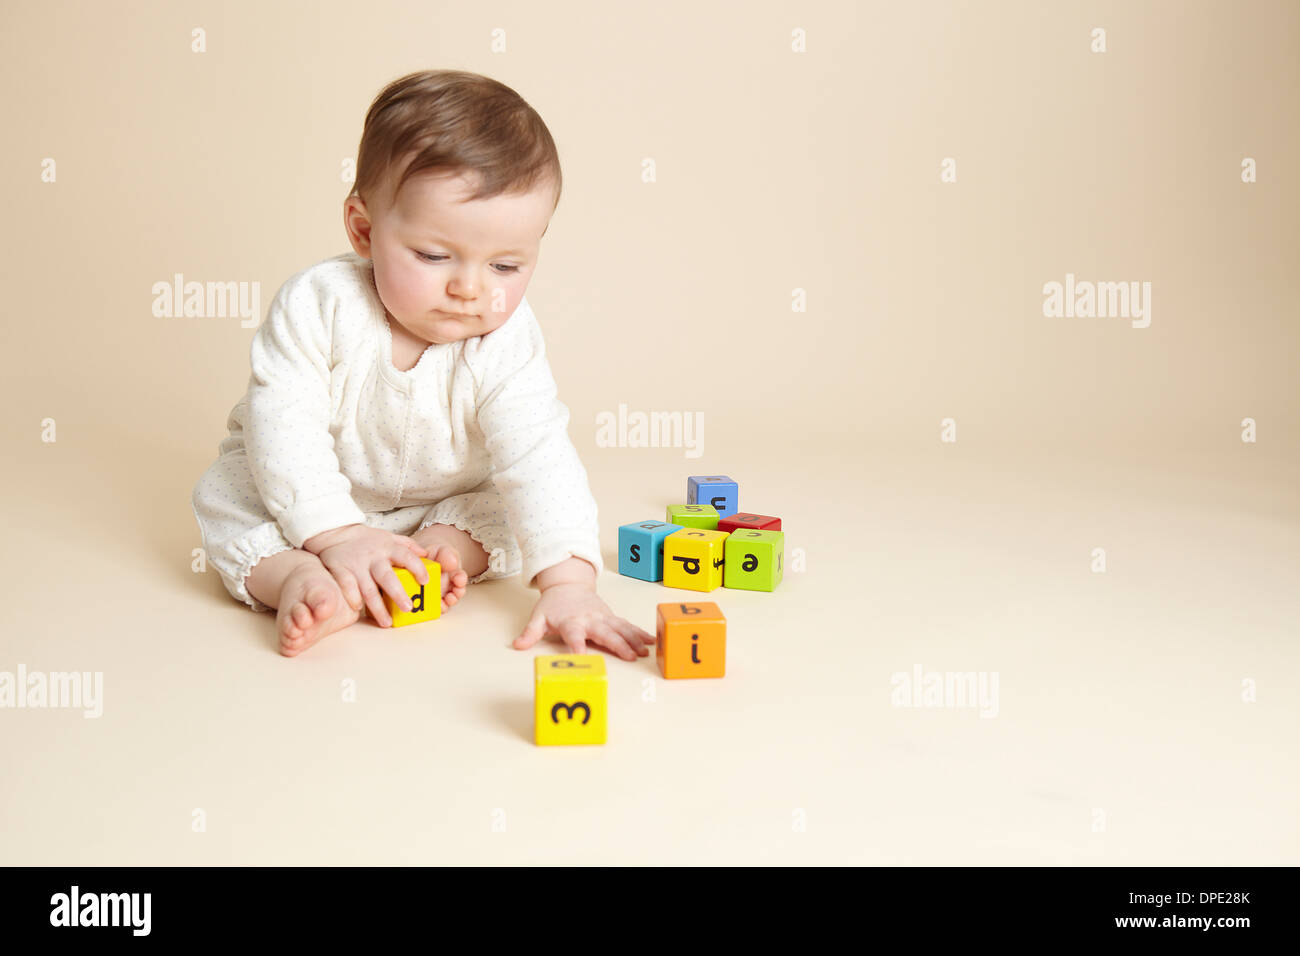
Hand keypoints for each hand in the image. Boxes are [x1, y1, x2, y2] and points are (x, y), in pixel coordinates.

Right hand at [302, 523, 430, 626]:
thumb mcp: (388, 537)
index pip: (406, 556)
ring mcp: (356, 565)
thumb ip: (407, 545)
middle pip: (387, 577)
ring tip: (387, 622)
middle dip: (398, 594)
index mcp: (388, 548)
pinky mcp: (340, 570)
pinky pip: (347, 587)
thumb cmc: (367, 540)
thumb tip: (426, 554)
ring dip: (378, 608)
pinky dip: (353, 599)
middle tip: (408, 609)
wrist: (336, 534)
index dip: (417, 568)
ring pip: (368, 589)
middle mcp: (373, 557)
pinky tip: (359, 609)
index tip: (425, 581)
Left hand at [514, 582, 656, 661]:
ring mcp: (603, 617)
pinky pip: (627, 625)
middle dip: (618, 644)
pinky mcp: (611, 616)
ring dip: (633, 640)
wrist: (568, 584)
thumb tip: (517, 645)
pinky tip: (651, 641)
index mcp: (570, 621)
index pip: (573, 635)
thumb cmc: (553, 605)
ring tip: (644, 652)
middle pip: (605, 632)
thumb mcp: (538, 617)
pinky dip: (639, 633)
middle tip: (629, 656)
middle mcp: (589, 619)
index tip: (582, 657)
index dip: (576, 646)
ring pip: (620, 628)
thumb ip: (530, 633)